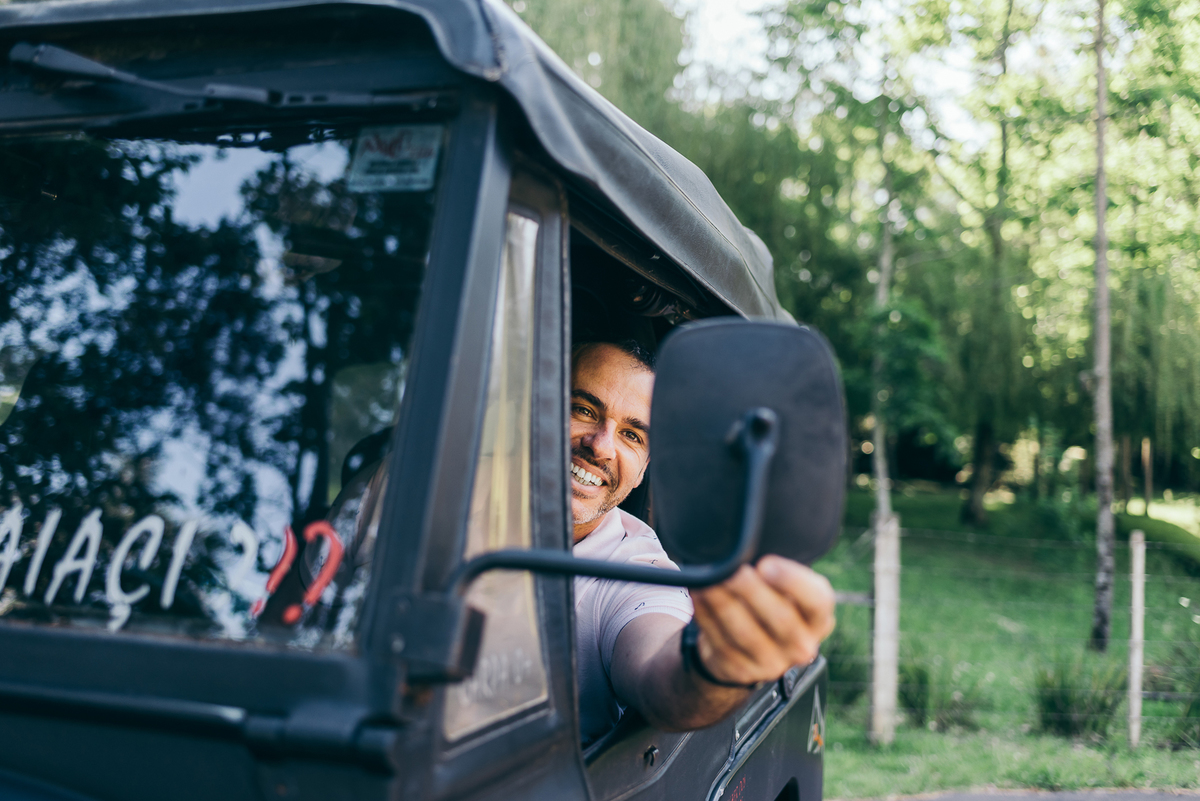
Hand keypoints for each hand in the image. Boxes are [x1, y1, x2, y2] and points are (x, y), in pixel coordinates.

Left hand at [690, 555, 835, 686]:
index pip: (817, 601)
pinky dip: (706, 615)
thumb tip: (745, 546)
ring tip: (708, 579)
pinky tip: (699, 595)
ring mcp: (773, 663)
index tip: (765, 563)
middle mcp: (802, 645)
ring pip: (745, 632)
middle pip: (780, 618)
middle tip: (730, 569)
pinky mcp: (742, 670)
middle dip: (751, 590)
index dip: (793, 582)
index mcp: (818, 618)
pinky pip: (721, 641)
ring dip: (722, 602)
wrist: (751, 648)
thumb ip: (776, 572)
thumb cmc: (771, 604)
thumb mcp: (785, 589)